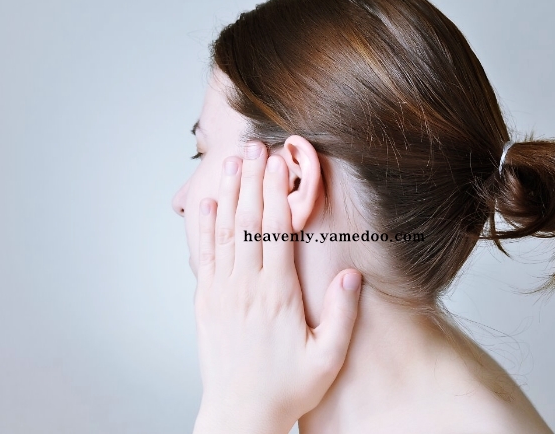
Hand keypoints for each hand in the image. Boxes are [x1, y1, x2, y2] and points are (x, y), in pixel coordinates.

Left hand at [192, 141, 362, 433]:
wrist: (240, 412)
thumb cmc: (287, 386)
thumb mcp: (327, 358)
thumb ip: (342, 316)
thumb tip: (350, 275)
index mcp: (277, 296)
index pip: (276, 233)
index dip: (277, 194)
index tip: (281, 164)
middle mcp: (246, 287)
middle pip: (248, 223)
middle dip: (253, 181)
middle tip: (255, 147)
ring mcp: (221, 292)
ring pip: (225, 232)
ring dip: (230, 194)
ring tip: (233, 162)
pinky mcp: (206, 301)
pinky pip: (203, 255)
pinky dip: (204, 227)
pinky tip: (207, 204)